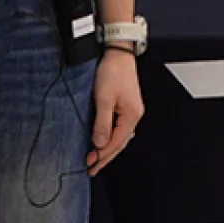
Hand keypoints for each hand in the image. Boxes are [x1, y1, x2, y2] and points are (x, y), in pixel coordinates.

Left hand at [87, 48, 143, 174]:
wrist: (118, 53)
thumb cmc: (112, 72)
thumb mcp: (104, 99)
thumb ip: (102, 123)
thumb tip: (99, 143)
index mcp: (131, 116)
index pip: (116, 142)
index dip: (102, 155)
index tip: (89, 165)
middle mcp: (134, 115)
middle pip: (119, 142)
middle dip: (105, 156)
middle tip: (91, 169)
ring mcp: (131, 110)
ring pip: (119, 136)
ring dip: (107, 148)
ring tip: (95, 160)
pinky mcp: (126, 105)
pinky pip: (118, 128)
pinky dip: (110, 137)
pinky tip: (104, 141)